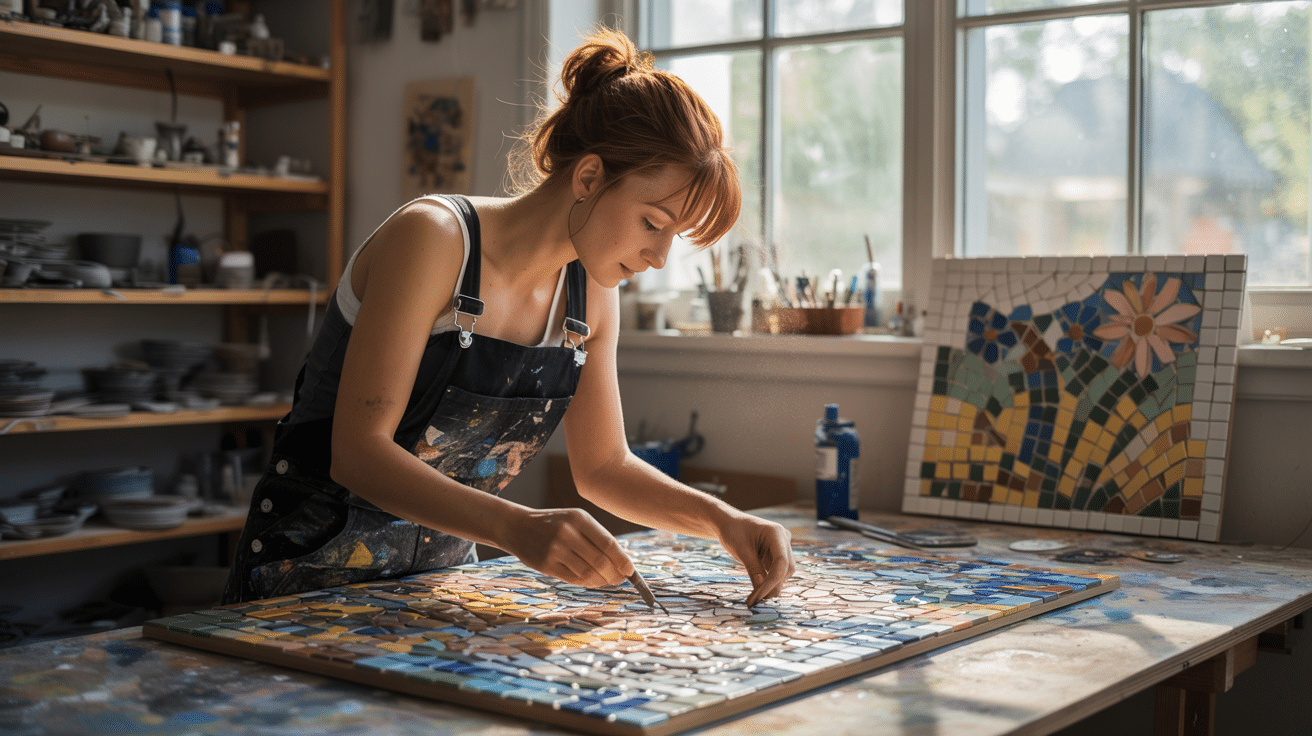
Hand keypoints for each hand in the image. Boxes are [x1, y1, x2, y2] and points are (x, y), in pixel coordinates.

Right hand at [499, 507, 633, 588]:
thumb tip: (622, 563)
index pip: (608, 543)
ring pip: (588, 573)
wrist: (518, 527)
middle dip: (614, 574)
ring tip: (606, 581)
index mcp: (579, 518)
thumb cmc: (554, 524)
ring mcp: (555, 549)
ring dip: (601, 581)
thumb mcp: (575, 520)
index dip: (622, 560)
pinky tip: (592, 581)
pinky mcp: (546, 564)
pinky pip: (573, 579)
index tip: (631, 571)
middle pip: (600, 561)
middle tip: (620, 580)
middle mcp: (567, 532)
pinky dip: (587, 582)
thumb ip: (596, 538)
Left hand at [717, 513, 794, 606]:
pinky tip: (757, 591)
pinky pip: (776, 570)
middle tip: (758, 601)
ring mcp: (781, 546)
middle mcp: (783, 539)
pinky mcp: (776, 554)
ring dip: (771, 585)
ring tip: (755, 598)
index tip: (760, 596)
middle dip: (774, 585)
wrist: (727, 523)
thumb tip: (762, 593)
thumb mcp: (741, 551)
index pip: (781, 561)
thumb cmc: (732, 531)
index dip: (773, 581)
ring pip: (783, 571)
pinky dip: (767, 581)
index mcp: (776, 533)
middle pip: (786, 568)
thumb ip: (754, 570)